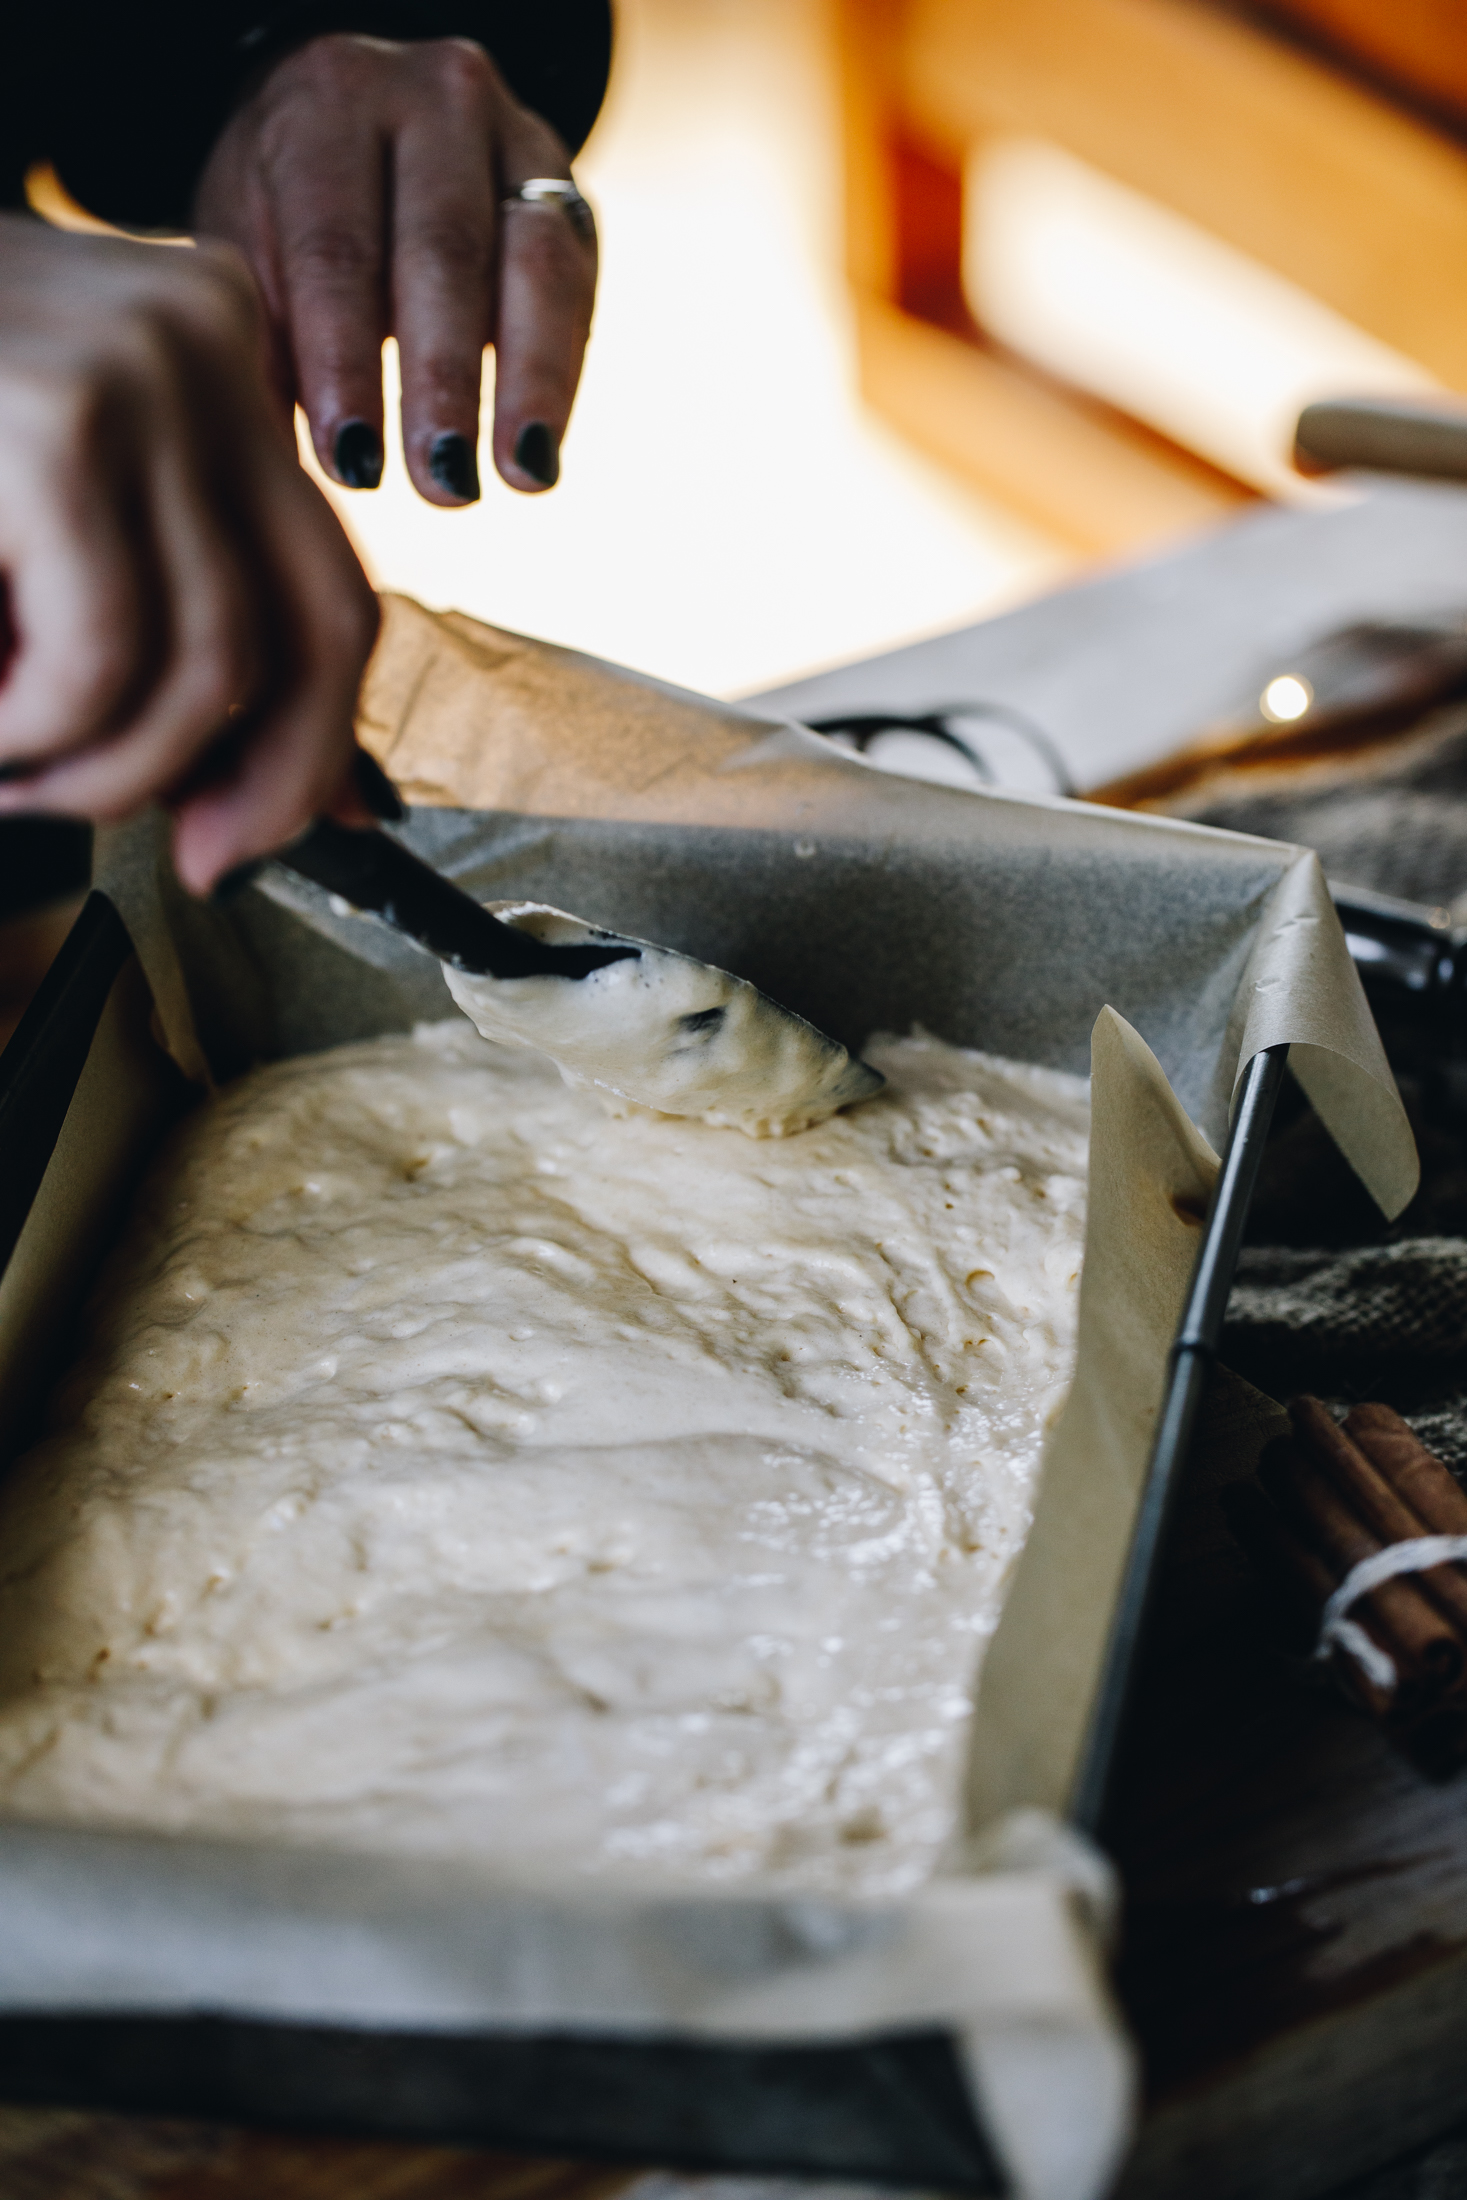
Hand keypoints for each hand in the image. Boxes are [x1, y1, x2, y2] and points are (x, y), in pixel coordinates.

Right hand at [0, 217, 380, 893]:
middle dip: (269, 783)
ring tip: (8, 768)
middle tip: (191, 862)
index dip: (316, 744)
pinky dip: (34, 734)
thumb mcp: (50, 524)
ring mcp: (136, 363)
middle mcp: (203, 333)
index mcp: (215, 344)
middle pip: (322, 623)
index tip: (251, 839)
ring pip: (211, 666)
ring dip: (105, 769)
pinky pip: (101, 663)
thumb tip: (345, 798)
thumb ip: (175, 619)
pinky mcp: (51, 424)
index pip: (331, 584)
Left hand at [193, 34, 597, 505]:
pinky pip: (576, 287)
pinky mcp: (568, 190)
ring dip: (529, 382)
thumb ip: (259, 343)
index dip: (344, 360)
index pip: (336, 244)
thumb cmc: (291, 210)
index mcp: (328, 105)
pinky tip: (540, 454)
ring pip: (534, 263)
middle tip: (442, 482)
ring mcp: (513, 136)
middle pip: (443, 248)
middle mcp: (430, 100)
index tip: (353, 462)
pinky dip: (560, 378)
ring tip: (519, 474)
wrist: (366, 123)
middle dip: (443, 378)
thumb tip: (264, 462)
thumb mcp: (250, 252)